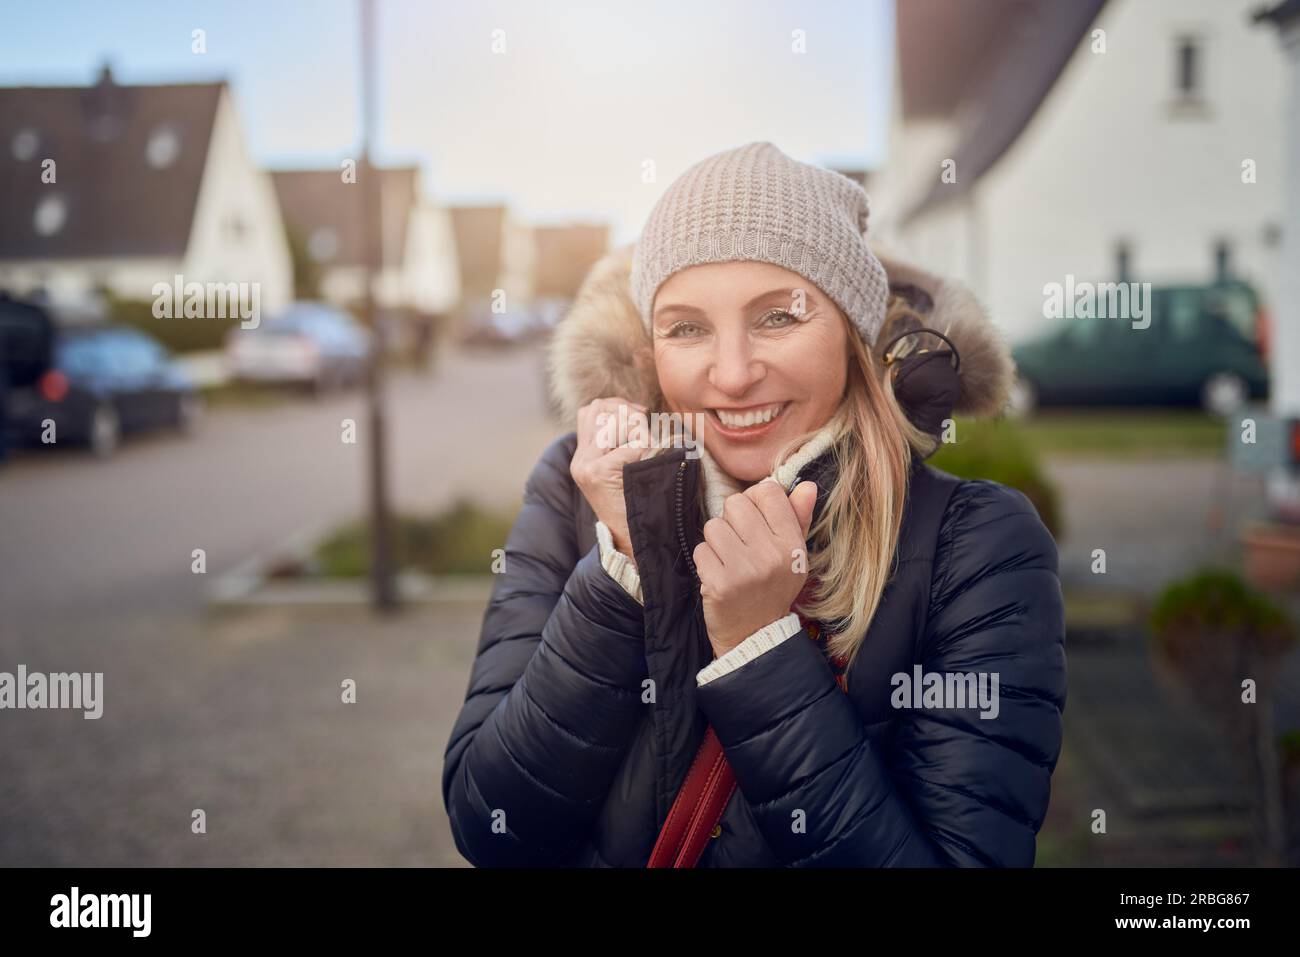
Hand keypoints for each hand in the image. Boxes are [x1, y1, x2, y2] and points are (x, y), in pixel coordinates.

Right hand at [570, 396, 651, 562]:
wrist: (633, 541)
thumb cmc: (636, 504)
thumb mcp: (620, 471)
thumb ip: (618, 445)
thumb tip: (633, 411)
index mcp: (582, 457)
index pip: (591, 410)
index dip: (617, 406)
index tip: (639, 415)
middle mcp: (581, 460)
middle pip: (600, 408)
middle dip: (628, 410)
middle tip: (646, 422)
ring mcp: (588, 466)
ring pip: (616, 421)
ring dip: (639, 427)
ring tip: (649, 445)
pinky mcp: (600, 473)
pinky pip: (633, 443)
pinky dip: (648, 447)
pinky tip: (652, 460)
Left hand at [693, 479, 817, 656]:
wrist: (755, 635)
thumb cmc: (773, 588)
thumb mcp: (793, 555)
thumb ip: (798, 518)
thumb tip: (807, 485)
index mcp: (791, 545)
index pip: (768, 492)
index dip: (756, 500)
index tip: (756, 518)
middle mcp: (770, 555)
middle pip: (736, 503)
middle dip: (733, 520)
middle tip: (741, 545)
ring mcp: (744, 570)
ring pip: (714, 525)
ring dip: (717, 541)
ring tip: (731, 561)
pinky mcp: (719, 584)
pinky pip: (701, 550)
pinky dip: (706, 561)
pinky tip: (720, 575)